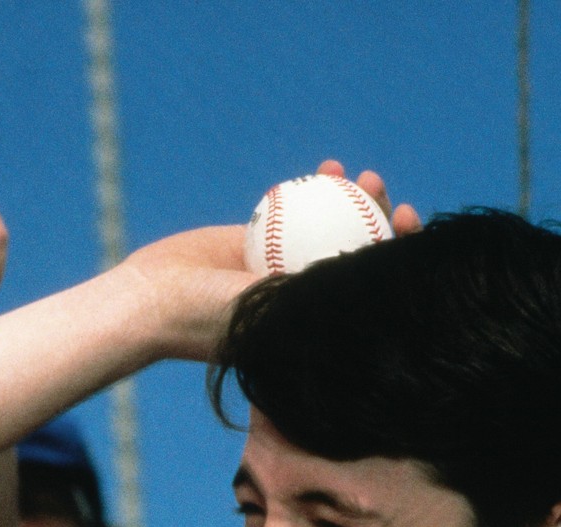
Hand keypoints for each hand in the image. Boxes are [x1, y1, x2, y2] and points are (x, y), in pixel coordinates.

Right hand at [120, 160, 419, 362]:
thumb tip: (376, 265)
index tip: (406, 225)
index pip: (370, 288)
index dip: (399, 256)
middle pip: (357, 254)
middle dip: (382, 222)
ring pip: (330, 228)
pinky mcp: (259, 245)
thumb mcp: (275, 307)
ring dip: (352, 199)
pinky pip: (296, 213)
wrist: (154, 303)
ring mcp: (281, 270)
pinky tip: (328, 168)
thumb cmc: (212, 317)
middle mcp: (304, 299)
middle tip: (387, 195)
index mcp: (315, 323)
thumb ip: (316, 290)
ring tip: (362, 175)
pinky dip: (314, 191)